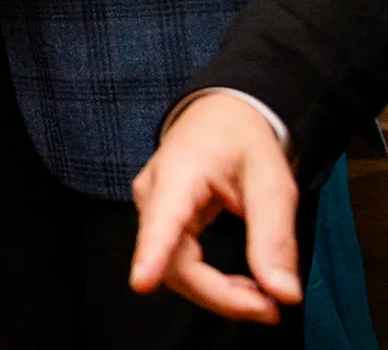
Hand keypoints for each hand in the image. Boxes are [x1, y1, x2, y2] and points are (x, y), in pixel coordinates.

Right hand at [130, 92, 300, 322]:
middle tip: (270, 310)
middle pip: (172, 259)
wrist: (221, 115)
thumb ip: (275, 239)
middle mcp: (154, 194)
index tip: (142, 283)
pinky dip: (212, 283)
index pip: (163, 220)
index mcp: (180, 174)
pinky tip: (242, 287)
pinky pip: (178, 263)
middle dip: (219, 294)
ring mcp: (152, 209)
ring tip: (263, 300)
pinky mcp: (160, 222)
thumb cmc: (244, 143)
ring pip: (174, 268)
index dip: (152, 254)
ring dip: (218, 293)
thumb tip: (284, 295)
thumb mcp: (273, 184)